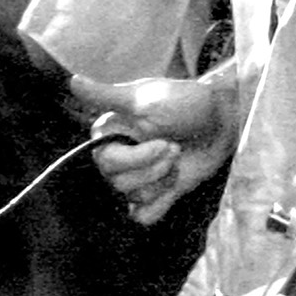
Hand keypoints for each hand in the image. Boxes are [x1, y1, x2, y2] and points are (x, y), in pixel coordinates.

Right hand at [65, 72, 238, 224]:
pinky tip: (173, 185)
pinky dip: (159, 204)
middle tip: (175, 149)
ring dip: (162, 182)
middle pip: (118, 182)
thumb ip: (105, 96)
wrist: (223, 121)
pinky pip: (144, 215)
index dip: (137, 158)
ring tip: (178, 159)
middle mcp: (119, 156)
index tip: (164, 142)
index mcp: (110, 133)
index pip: (107, 162)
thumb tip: (71, 81)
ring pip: (133, 197)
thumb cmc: (186, 103)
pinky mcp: (157, 193)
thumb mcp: (144, 97)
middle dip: (153, 169)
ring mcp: (138, 176)